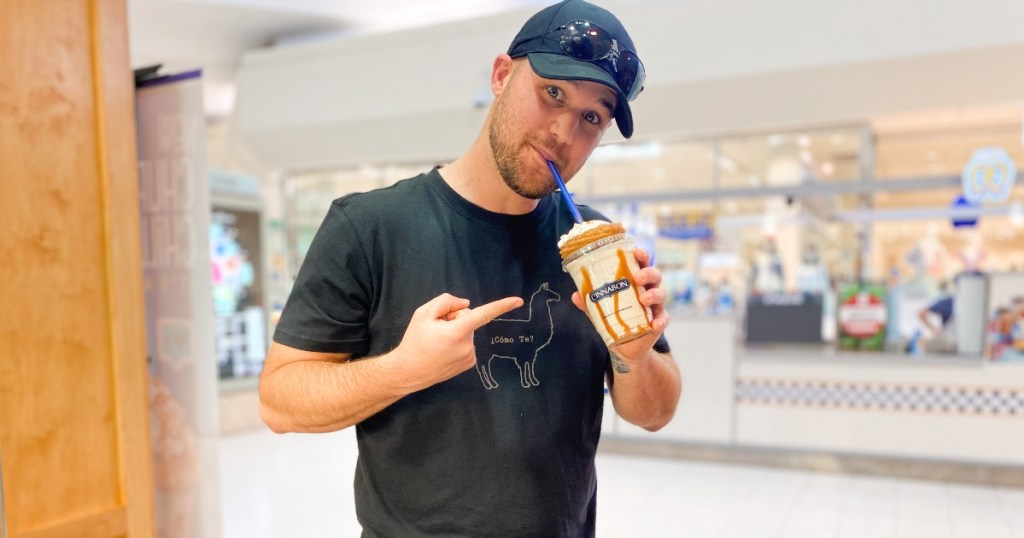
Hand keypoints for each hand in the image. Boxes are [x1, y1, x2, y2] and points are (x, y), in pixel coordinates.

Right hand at [392, 293, 522, 390]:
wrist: (408, 371)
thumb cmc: (415, 341)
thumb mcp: (423, 313)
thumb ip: (446, 301)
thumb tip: (466, 304)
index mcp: (457, 332)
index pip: (483, 314)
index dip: (502, 306)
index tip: (519, 301)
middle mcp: (467, 345)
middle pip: (468, 318)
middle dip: (455, 319)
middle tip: (435, 329)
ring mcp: (470, 357)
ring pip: (468, 331)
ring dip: (455, 332)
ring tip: (437, 342)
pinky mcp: (469, 363)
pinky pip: (467, 343)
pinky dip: (457, 342)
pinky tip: (443, 350)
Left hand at [571, 247, 668, 362]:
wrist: (625, 345)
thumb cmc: (614, 319)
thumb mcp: (600, 310)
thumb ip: (590, 303)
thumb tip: (575, 295)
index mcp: (634, 281)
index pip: (640, 263)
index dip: (641, 255)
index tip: (637, 251)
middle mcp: (647, 289)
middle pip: (654, 275)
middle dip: (647, 273)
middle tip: (637, 278)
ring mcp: (654, 305)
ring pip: (661, 294)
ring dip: (653, 294)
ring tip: (643, 299)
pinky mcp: (658, 321)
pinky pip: (663, 318)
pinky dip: (661, 320)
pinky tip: (655, 324)